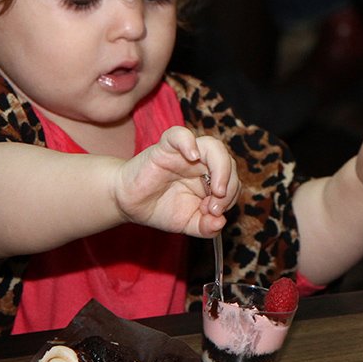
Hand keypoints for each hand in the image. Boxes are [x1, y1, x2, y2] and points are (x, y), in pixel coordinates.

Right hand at [114, 126, 240, 237]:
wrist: (129, 204)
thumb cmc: (159, 208)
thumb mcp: (188, 224)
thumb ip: (206, 227)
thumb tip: (220, 222)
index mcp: (209, 178)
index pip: (233, 179)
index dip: (231, 197)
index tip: (213, 214)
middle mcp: (201, 163)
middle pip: (228, 161)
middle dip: (229, 186)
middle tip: (214, 207)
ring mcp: (184, 153)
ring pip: (213, 146)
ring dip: (221, 168)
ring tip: (215, 189)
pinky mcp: (165, 147)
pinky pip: (179, 135)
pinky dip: (189, 142)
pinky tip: (192, 156)